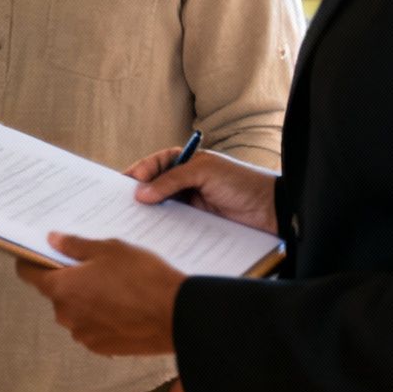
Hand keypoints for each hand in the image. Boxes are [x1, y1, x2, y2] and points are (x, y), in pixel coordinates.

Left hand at [15, 234, 182, 355]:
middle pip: (56, 294)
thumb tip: (53, 240)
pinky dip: (100, 318)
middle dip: (69, 280)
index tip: (39, 254)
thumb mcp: (109, 250)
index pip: (29, 274)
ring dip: (86, 300)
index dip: (31, 261)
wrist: (176, 315)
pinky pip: (92, 328)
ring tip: (114, 287)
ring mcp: (83, 335)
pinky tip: (122, 307)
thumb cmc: (142, 278)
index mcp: (62, 288)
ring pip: (75, 312)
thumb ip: (75, 246)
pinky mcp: (101, 348)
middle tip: (94, 267)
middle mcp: (66, 315)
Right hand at [126, 148, 277, 234]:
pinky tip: (152, 230)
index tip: (125, 182)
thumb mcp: (204, 172)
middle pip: (155, 185)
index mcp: (189, 161)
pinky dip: (162, 224)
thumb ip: (171, 180)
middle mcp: (187, 180)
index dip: (140, 171)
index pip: (156, 163)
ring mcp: (191, 201)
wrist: (270, 210)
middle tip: (121, 202)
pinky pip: (173, 222)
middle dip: (139, 192)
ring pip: (162, 204)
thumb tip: (141, 193)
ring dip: (149, 210)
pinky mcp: (196, 221)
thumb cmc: (241, 182)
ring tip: (132, 218)